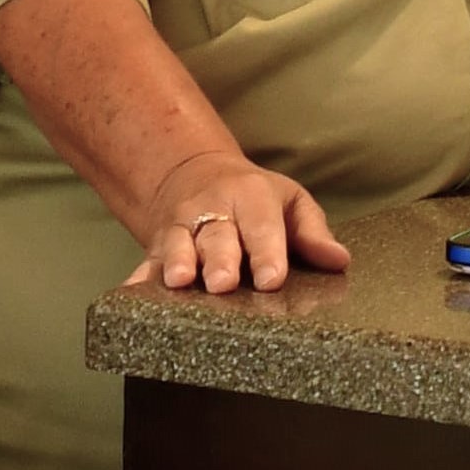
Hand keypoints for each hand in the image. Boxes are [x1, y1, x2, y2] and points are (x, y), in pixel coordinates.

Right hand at [122, 156, 352, 295]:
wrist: (193, 176)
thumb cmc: (253, 198)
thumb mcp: (289, 201)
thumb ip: (312, 232)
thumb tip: (338, 260)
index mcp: (251, 197)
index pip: (261, 226)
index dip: (267, 252)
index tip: (272, 279)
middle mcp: (212, 210)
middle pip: (216, 236)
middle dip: (220, 259)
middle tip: (225, 283)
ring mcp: (181, 227)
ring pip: (178, 244)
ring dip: (178, 263)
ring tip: (180, 281)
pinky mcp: (157, 245)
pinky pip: (146, 261)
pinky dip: (138, 277)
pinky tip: (130, 294)